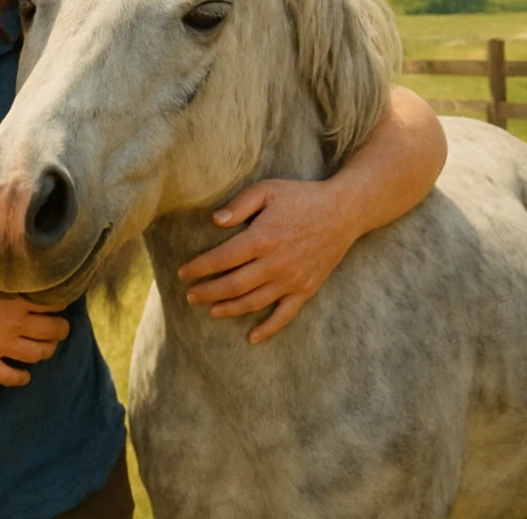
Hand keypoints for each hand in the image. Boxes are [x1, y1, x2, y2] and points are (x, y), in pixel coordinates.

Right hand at [0, 259, 69, 386]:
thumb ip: (4, 274)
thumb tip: (18, 271)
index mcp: (16, 295)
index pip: (56, 302)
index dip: (60, 301)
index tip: (58, 302)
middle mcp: (14, 322)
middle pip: (55, 331)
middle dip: (59, 328)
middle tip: (56, 326)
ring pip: (38, 355)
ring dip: (46, 351)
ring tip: (44, 347)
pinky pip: (11, 377)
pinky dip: (22, 377)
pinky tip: (23, 374)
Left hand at [176, 179, 356, 343]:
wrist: (343, 212)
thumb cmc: (301, 197)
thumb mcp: (268, 190)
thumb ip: (239, 204)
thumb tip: (214, 220)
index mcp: (263, 238)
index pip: (222, 259)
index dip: (199, 268)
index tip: (182, 273)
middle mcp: (275, 263)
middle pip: (233, 285)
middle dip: (207, 292)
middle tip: (190, 296)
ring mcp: (292, 279)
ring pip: (254, 302)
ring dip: (229, 309)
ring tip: (211, 311)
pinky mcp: (306, 289)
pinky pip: (285, 315)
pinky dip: (268, 328)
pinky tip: (251, 337)